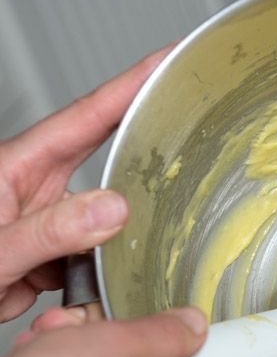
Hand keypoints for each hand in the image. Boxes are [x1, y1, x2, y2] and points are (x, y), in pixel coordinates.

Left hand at [0, 46, 171, 321]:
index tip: (168, 61)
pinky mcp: (47, 254)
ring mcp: (42, 222)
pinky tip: (74, 295)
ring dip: (104, 252)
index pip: (85, 117)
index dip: (131, 85)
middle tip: (180, 141)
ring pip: (101, 225)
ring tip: (81, 273)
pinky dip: (90, 281)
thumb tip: (114, 208)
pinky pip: (88, 260)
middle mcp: (32, 188)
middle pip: (103, 163)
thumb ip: (50, 231)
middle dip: (138, 159)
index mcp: (15, 167)